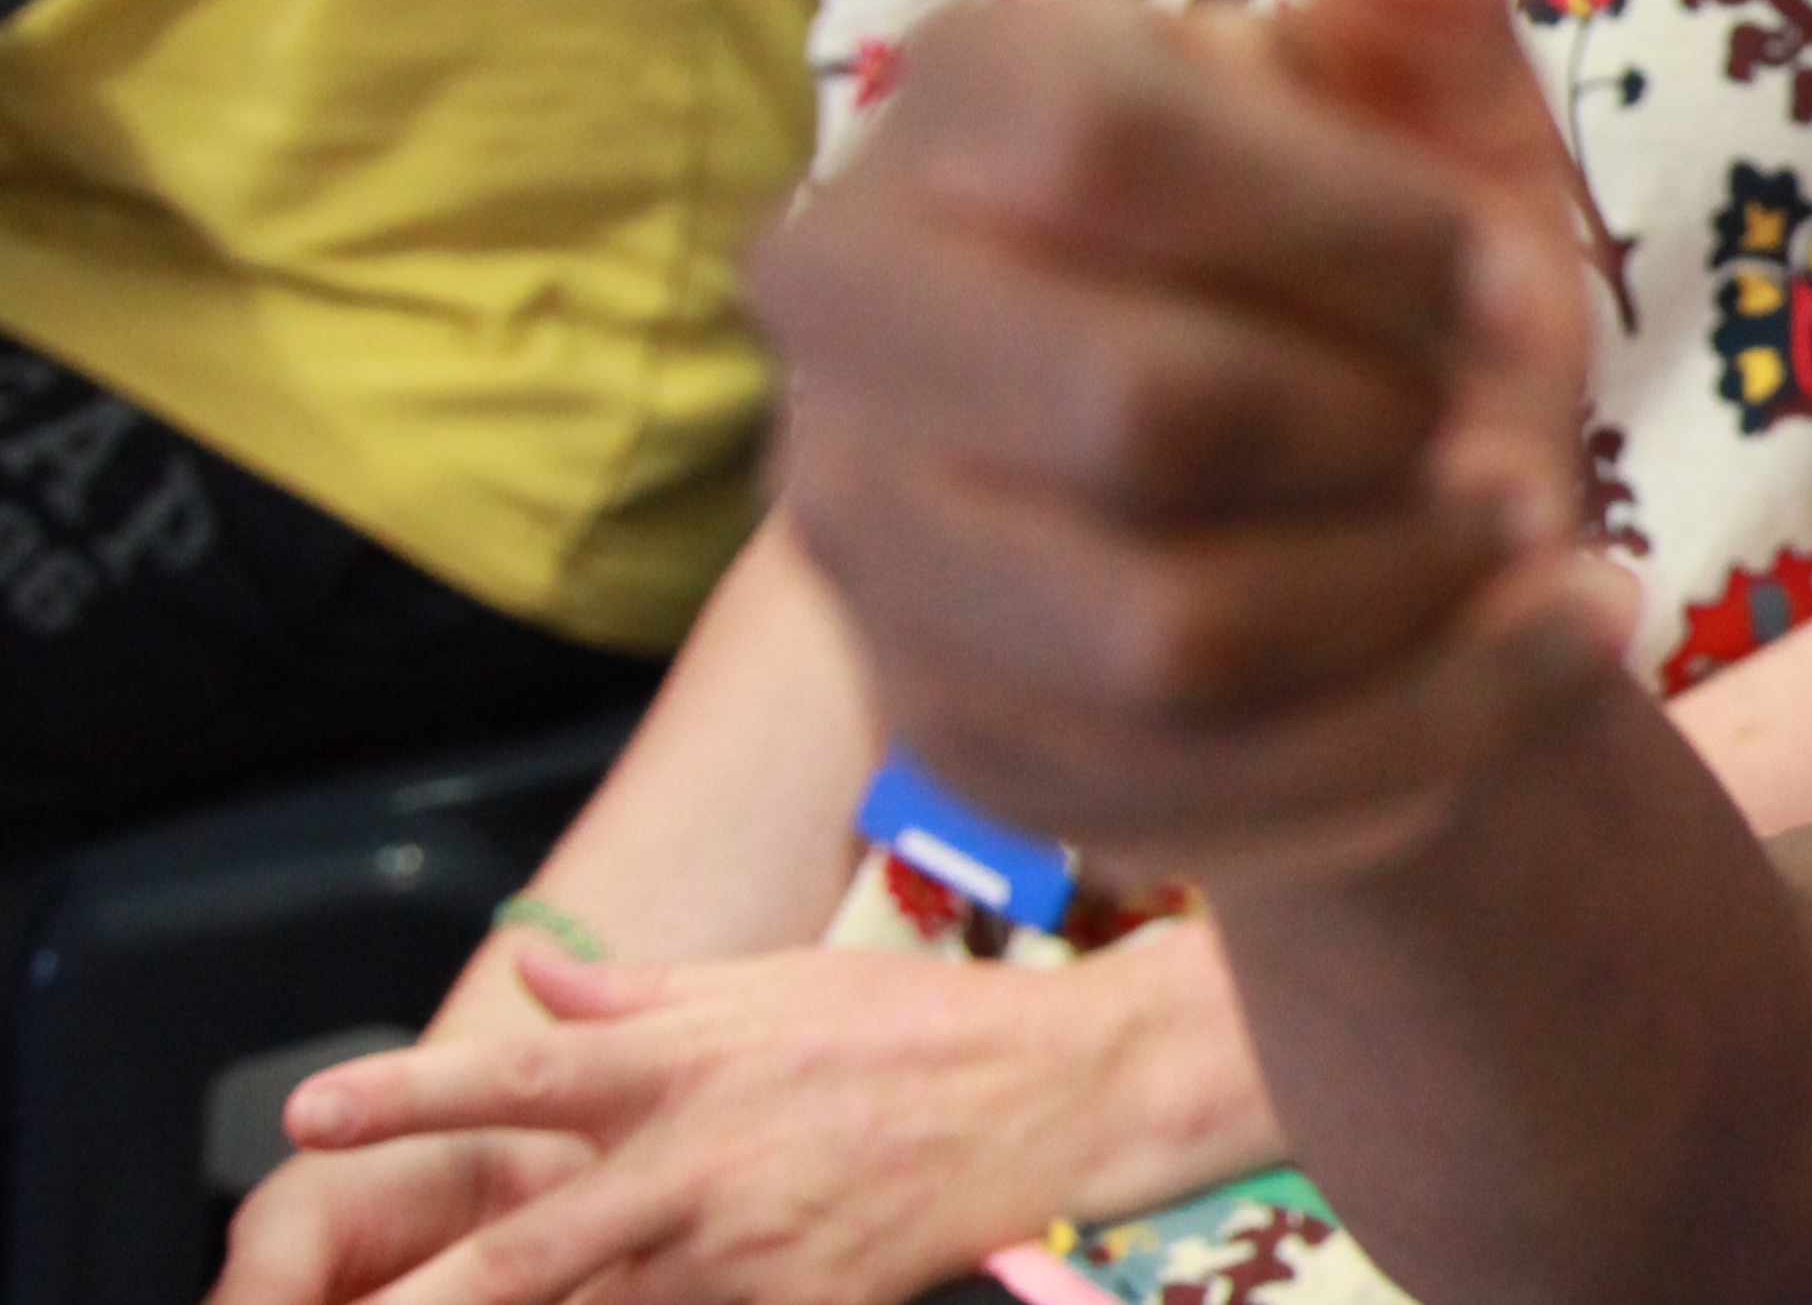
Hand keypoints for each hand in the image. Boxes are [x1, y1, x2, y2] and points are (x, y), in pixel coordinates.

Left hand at [231, 944, 1249, 1304]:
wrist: (1061, 1093)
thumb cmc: (915, 1027)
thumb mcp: (772, 981)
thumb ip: (638, 997)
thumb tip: (532, 980)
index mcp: (683, 1065)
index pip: (520, 1076)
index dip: (407, 1095)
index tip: (308, 1114)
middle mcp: (700, 1161)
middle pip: (525, 1250)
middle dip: (425, 1301)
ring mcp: (752, 1250)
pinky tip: (647, 1301)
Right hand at [754, 0, 1628, 881]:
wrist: (1397, 555)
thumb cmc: (1391, 297)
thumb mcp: (1434, 102)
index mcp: (963, 103)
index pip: (1120, 154)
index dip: (1364, 237)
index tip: (1485, 270)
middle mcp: (853, 310)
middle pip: (1146, 413)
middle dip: (1390, 442)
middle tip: (1485, 436)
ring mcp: (870, 542)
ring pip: (1175, 629)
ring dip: (1418, 599)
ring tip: (1496, 541)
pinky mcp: (951, 740)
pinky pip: (1204, 788)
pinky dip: (1425, 726)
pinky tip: (1513, 651)